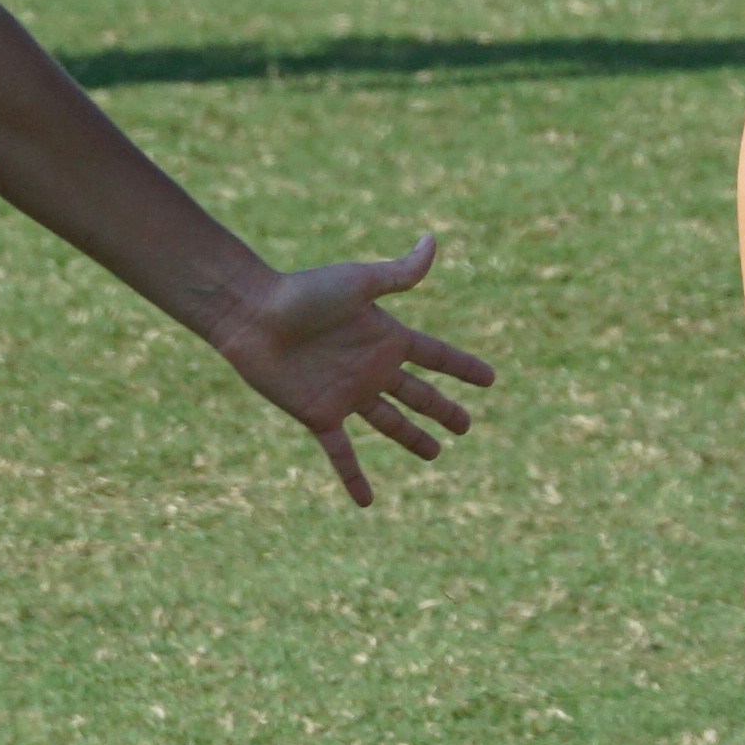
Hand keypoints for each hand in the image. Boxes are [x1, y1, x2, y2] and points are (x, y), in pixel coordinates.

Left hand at [204, 238, 491, 506]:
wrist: (254, 314)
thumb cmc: (304, 292)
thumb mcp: (359, 282)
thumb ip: (399, 273)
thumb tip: (433, 241)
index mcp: (386, 336)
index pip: (436, 356)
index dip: (462, 367)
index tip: (490, 379)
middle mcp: (371, 367)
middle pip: (419, 394)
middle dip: (443, 409)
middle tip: (466, 426)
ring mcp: (347, 393)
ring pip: (390, 423)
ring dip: (412, 439)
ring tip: (435, 453)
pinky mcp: (320, 414)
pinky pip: (342, 453)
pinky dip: (353, 478)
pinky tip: (366, 503)